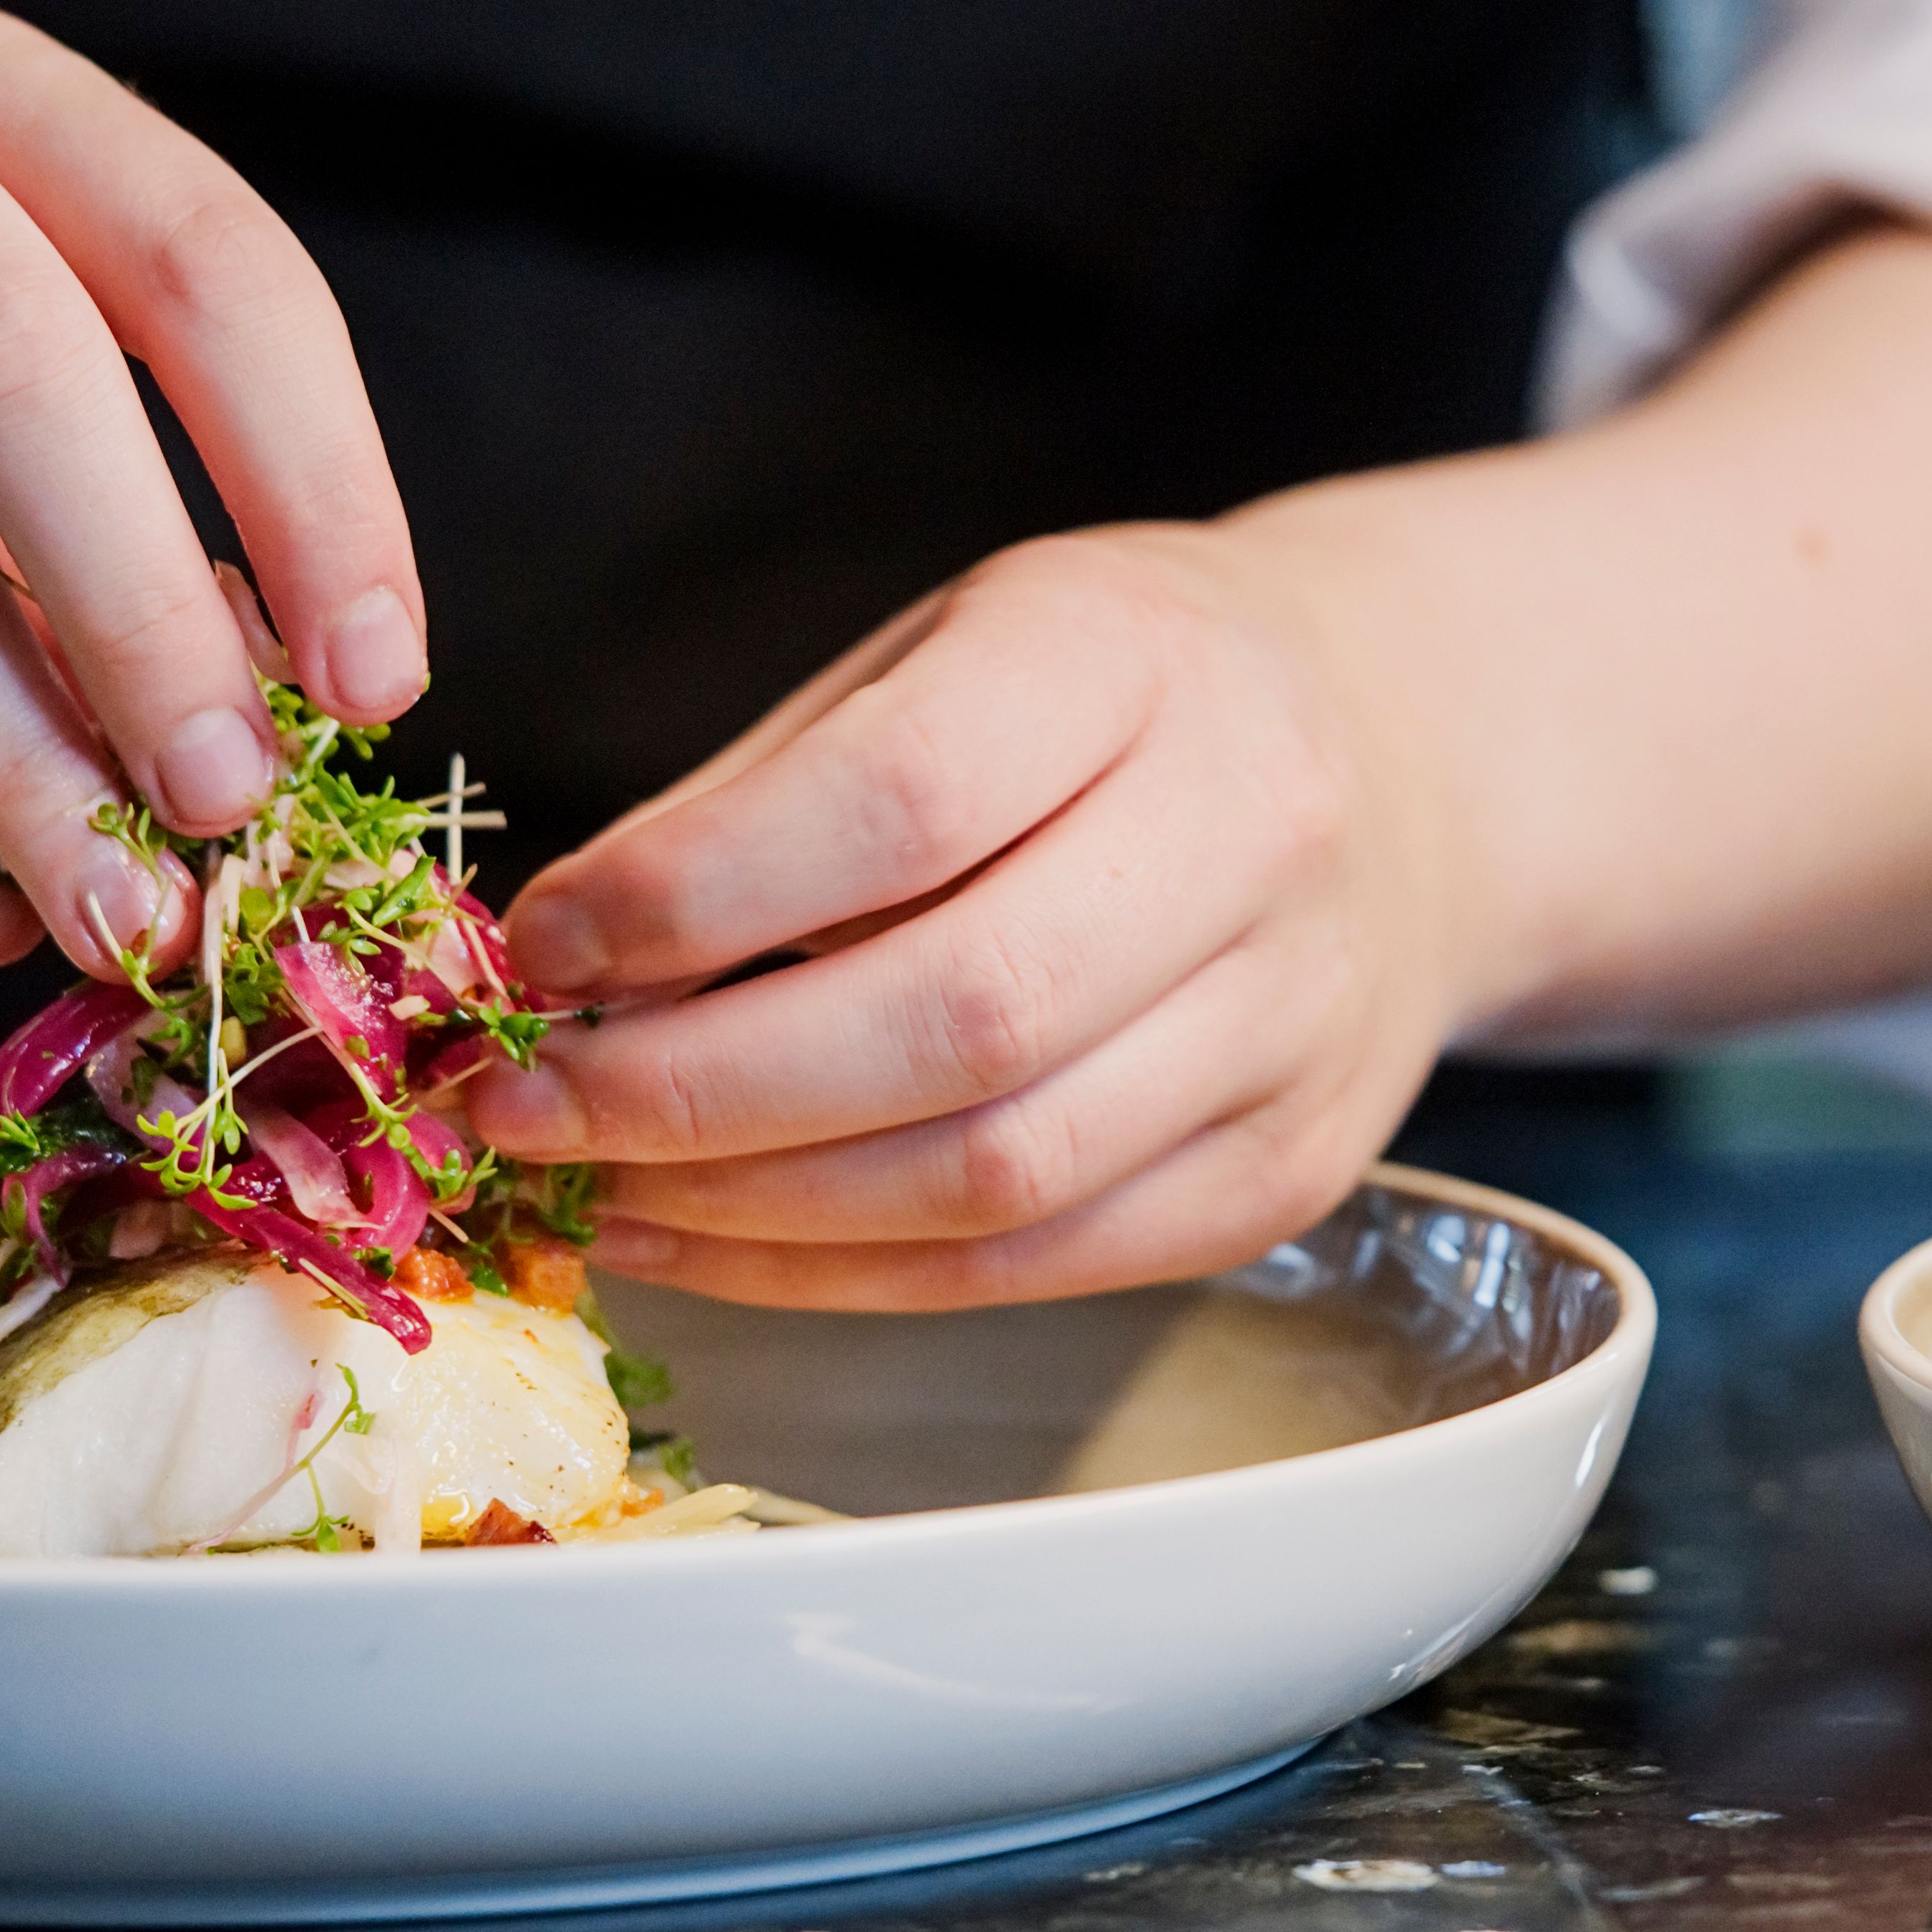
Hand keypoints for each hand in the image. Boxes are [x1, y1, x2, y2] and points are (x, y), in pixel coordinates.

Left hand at [456, 524, 1476, 1306]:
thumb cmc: (1119, 698)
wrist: (1408, 761)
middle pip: (956, 1018)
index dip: (697, 895)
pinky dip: (850, 1278)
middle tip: (523, 1105)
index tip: (543, 941)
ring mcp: (1290, 1024)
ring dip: (757, 1211)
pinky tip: (719, 1247)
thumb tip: (553, 958)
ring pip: (997, 1174)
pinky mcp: (1284, 1173)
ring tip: (598, 1187)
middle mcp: (1251, 835)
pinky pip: (1040, 1263)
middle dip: (697, 1092)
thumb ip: (761, 800)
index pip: (903, 800)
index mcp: (1137, 659)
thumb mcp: (946, 653)